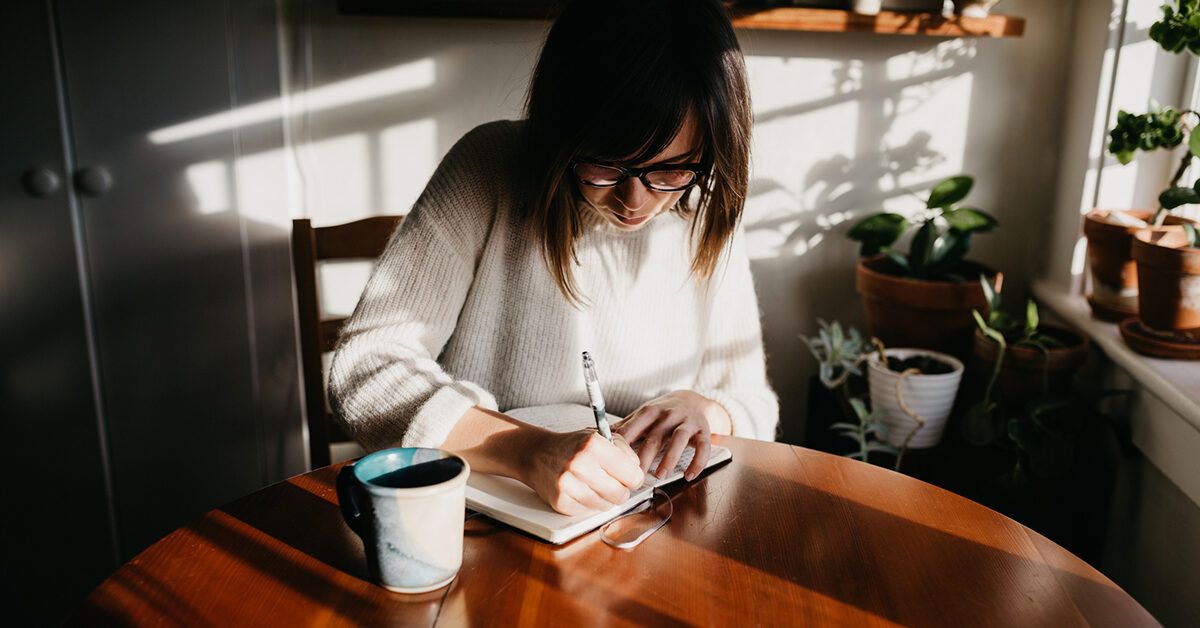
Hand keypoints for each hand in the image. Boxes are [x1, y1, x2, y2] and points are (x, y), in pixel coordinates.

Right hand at [521, 430, 644, 515]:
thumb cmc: (573, 446)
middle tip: (612, 482)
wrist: (537, 454)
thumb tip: (638, 471)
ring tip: (593, 484)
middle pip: (621, 494)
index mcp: (594, 445)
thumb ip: (624, 451)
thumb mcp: (599, 436)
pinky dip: (588, 503)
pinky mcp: (560, 501)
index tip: (628, 476)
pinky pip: (588, 511)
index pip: (633, 475)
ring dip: (604, 498)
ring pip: (606, 506)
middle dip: (620, 490)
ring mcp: (568, 484)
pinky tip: (580, 490)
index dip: (633, 477)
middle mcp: (580, 464)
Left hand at [616, 390, 729, 481]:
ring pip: (679, 440)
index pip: (635, 427)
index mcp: (650, 411)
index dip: (625, 444)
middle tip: (635, 477)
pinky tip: (688, 475)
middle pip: (655, 437)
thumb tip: (595, 434)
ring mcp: (687, 422)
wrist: (693, 401)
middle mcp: (669, 415)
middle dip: (645, 457)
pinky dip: (697, 462)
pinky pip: (703, 447)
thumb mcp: (643, 415)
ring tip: (661, 476)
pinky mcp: (703, 431)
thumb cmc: (662, 413)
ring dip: (669, 459)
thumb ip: (625, 426)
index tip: (615, 461)